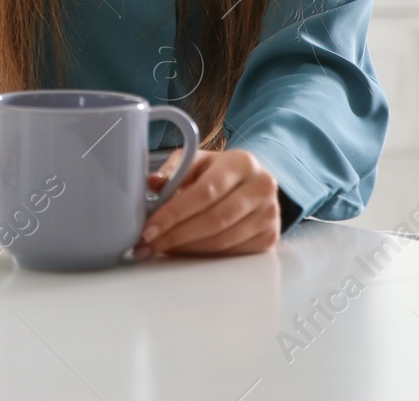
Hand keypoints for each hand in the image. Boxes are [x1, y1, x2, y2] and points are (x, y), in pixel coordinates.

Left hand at [133, 148, 281, 258]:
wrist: (252, 184)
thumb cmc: (219, 172)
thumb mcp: (197, 162)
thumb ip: (174, 171)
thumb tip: (152, 183)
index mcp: (241, 163)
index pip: (204, 192)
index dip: (174, 213)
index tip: (149, 229)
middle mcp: (261, 187)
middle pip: (214, 220)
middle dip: (176, 235)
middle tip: (149, 245)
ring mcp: (269, 214)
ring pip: (222, 240)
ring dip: (186, 248)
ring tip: (161, 248)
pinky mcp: (269, 237)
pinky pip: (231, 253)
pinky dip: (203, 255)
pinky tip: (184, 251)